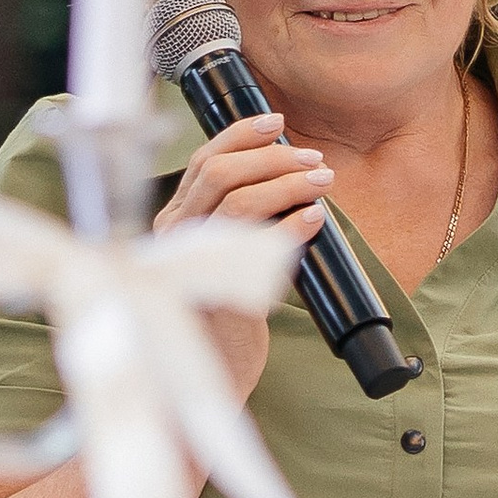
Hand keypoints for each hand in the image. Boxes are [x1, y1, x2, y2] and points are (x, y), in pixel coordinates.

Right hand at [152, 114, 332, 401]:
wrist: (213, 375)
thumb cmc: (225, 315)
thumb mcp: (225, 255)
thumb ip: (240, 216)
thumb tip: (289, 173)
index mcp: (175, 222)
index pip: (201, 161)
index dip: (241, 134)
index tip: (277, 122)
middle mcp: (174, 238)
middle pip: (218, 172)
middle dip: (273, 158)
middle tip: (314, 161)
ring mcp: (191, 266)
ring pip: (238, 201)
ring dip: (288, 184)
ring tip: (322, 184)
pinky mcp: (218, 295)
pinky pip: (258, 246)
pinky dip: (291, 225)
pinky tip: (313, 219)